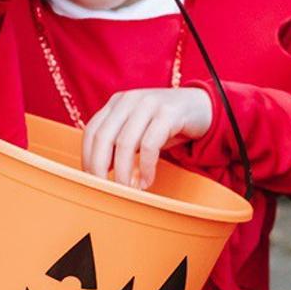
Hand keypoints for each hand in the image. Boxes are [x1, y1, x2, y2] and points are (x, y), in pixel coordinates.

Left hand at [82, 88, 213, 189]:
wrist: (203, 108)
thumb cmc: (168, 124)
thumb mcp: (140, 129)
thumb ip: (120, 142)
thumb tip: (100, 170)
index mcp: (118, 102)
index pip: (92, 131)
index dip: (88, 158)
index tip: (92, 180)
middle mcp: (129, 100)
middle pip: (103, 137)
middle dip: (100, 168)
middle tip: (106, 190)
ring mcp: (149, 104)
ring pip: (125, 143)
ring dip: (123, 172)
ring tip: (129, 189)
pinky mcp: (169, 114)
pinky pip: (150, 145)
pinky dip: (146, 168)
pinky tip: (147, 181)